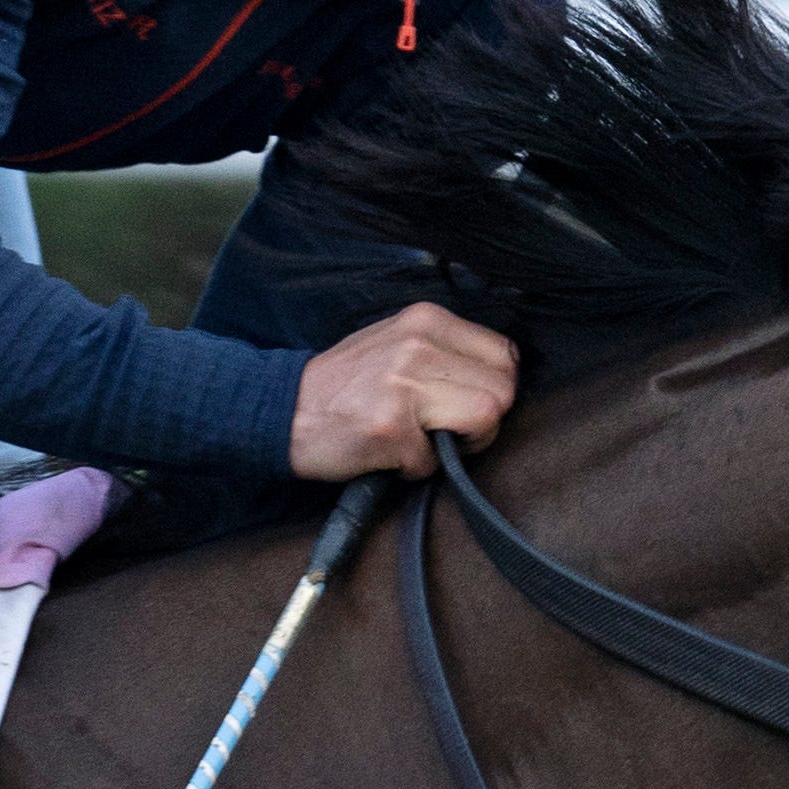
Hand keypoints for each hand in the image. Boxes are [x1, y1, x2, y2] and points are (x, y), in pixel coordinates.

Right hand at [290, 303, 518, 479]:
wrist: (282, 409)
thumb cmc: (346, 384)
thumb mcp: (397, 342)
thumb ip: (446, 350)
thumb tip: (502, 374)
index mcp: (427, 319)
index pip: (506, 355)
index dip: (494, 389)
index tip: (464, 404)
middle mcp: (419, 344)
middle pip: (503, 392)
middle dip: (483, 422)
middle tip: (445, 431)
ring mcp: (405, 384)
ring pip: (486, 420)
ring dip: (459, 446)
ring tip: (422, 441)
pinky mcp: (391, 427)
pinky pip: (436, 461)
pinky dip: (415, 469)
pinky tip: (388, 454)